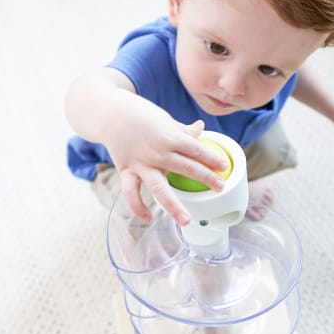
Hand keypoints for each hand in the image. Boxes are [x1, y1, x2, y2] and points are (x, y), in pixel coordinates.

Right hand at [104, 108, 229, 225]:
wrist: (108, 112)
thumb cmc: (139, 114)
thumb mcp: (164, 118)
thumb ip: (182, 130)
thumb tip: (201, 128)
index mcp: (169, 136)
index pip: (196, 149)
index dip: (212, 158)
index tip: (225, 167)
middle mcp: (157, 152)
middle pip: (186, 167)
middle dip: (205, 178)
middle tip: (220, 188)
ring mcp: (141, 164)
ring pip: (159, 188)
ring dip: (174, 206)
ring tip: (187, 220)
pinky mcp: (126, 171)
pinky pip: (131, 193)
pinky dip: (137, 207)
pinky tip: (148, 218)